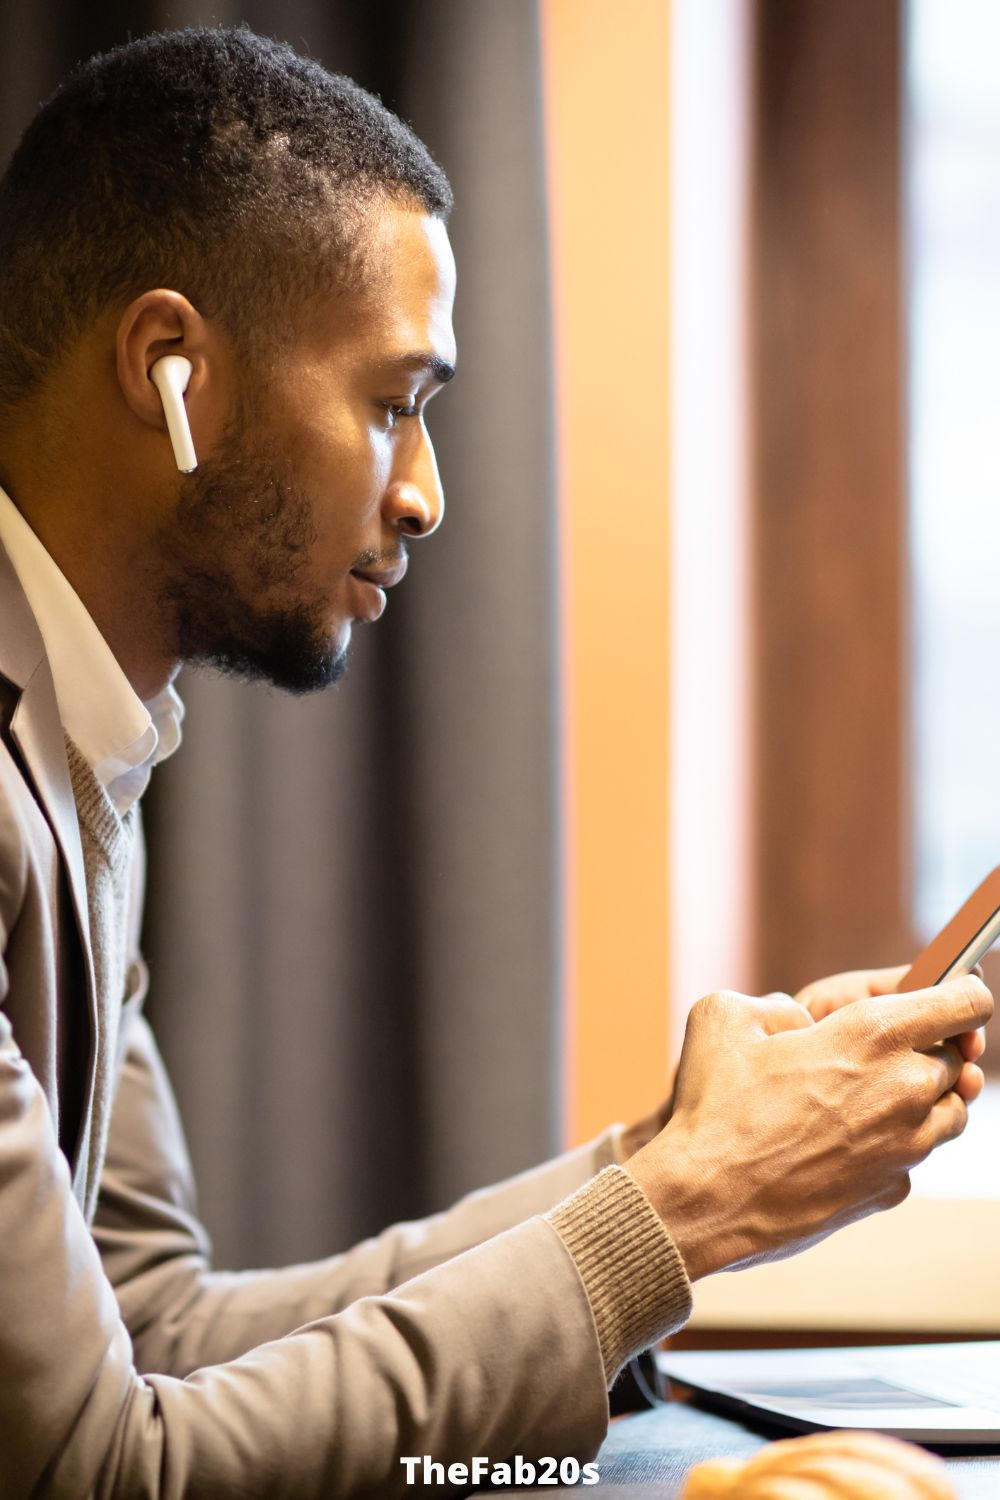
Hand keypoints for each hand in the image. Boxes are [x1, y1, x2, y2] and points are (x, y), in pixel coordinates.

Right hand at [625, 975, 992, 1282]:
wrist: (705, 1200)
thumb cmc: (713, 1105)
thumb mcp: (725, 1015)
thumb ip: (774, 1003)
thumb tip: (792, 1020)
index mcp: (874, 1034)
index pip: (966, 1001)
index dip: (961, 992)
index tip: (948, 994)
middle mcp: (904, 1090)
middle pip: (955, 1058)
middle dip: (927, 1048)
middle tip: (877, 1050)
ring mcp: (905, 1147)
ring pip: (950, 1112)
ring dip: (923, 1098)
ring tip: (868, 1095)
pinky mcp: (891, 1190)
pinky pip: (911, 1156)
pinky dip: (890, 1143)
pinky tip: (842, 1140)